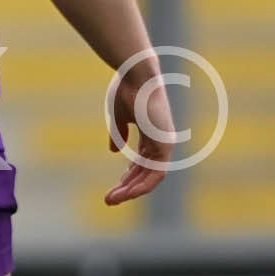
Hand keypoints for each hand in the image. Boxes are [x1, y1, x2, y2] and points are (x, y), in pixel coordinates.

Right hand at [104, 54, 176, 203]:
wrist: (136, 74)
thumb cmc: (126, 89)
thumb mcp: (119, 116)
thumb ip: (118, 133)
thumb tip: (114, 151)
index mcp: (151, 132)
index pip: (142, 162)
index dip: (128, 175)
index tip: (114, 186)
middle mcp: (160, 140)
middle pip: (145, 172)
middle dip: (126, 187)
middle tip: (109, 199)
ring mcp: (165, 143)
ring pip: (150, 178)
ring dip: (131, 191)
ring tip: (112, 200)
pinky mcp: (165, 146)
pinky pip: (155, 175)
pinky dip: (141, 186)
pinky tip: (125, 194)